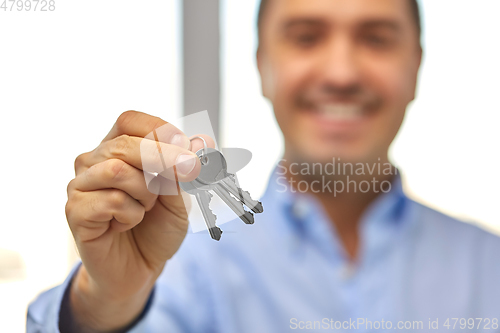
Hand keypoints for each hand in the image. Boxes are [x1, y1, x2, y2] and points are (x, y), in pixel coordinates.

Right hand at [64, 111, 213, 330]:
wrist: (140, 269)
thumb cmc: (157, 228)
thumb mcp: (180, 196)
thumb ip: (184, 170)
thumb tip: (200, 142)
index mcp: (118, 148)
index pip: (131, 121)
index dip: (160, 131)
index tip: (187, 151)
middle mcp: (94, 160)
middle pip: (125, 143)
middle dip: (163, 162)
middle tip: (179, 183)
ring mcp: (81, 184)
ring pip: (118, 170)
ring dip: (145, 194)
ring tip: (144, 210)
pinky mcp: (75, 210)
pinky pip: (111, 200)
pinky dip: (131, 215)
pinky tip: (124, 225)